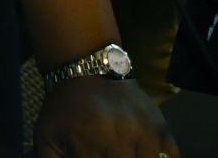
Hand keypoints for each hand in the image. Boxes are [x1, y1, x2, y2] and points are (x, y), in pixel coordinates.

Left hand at [34, 75, 177, 157]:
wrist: (86, 68)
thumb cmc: (64, 108)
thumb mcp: (46, 139)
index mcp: (92, 143)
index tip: (93, 157)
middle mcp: (123, 136)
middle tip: (107, 154)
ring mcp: (146, 131)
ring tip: (124, 153)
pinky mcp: (161, 126)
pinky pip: (172, 157)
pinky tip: (144, 155)